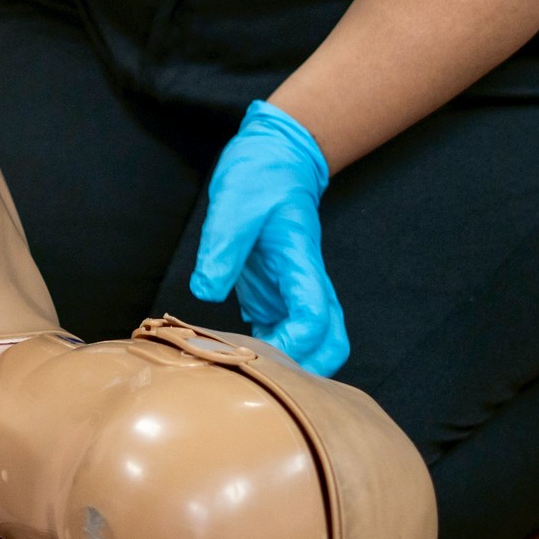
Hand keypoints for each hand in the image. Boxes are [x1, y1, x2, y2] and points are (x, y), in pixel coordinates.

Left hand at [190, 100, 349, 375]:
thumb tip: (206, 290)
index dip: (295, 345)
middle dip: (310, 370)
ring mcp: (291, 291)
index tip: (261, 355)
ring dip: (289, 365)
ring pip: (311, 344)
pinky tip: (234, 355)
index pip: (316, 317)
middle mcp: (304, 283)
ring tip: (245, 373)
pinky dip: (268, 352)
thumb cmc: (259, 176)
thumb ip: (222, 247)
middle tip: (264, 380)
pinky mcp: (273, 293)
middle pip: (331, 342)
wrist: (273, 158)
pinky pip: (281, 334)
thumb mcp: (234, 203)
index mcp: (301, 263)